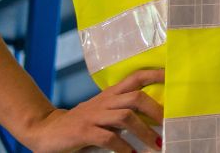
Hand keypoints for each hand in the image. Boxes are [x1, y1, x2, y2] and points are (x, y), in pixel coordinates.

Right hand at [20, 68, 163, 152]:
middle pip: (136, 98)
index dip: (156, 74)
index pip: (136, 77)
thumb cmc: (82, 122)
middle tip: (170, 124)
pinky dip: (123, 148)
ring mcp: (93, 116)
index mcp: (111, 94)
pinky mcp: (83, 132)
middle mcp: (104, 102)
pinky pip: (108, 138)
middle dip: (156, 110)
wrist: (45, 130)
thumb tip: (157, 118)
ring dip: (144, 132)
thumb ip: (124, 110)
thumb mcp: (104, 112)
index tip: (174, 76)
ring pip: (126, 117)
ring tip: (157, 143)